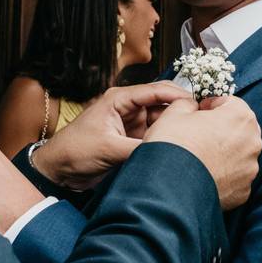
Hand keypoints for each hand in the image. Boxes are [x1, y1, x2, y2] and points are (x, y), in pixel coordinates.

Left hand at [31, 82, 193, 189]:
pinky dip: (166, 143)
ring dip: (175, 130)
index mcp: (120, 99)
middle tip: (203, 122)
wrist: (57, 171)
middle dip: (181, 113)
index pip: (156, 91)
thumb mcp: (108, 149)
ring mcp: (132, 125)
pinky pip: (155, 139)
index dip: (178, 95)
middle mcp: (129, 109)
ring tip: (197, 138)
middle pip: (163, 106)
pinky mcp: (132, 142)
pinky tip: (181, 150)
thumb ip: (139, 149)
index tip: (198, 104)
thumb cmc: (74, 151)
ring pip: (162, 124)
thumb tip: (167, 152)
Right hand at [144, 95, 261, 209]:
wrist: (170, 188)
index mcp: (240, 117)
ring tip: (200, 157)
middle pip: (239, 128)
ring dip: (224, 152)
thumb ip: (188, 103)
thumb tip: (192, 107)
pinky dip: (223, 174)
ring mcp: (250, 168)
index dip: (212, 105)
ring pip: (239, 154)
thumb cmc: (174, 147)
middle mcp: (252, 142)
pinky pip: (235, 177)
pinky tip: (205, 174)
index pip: (230, 103)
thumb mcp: (174, 112)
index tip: (200, 112)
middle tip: (199, 134)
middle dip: (222, 128)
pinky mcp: (243, 190)